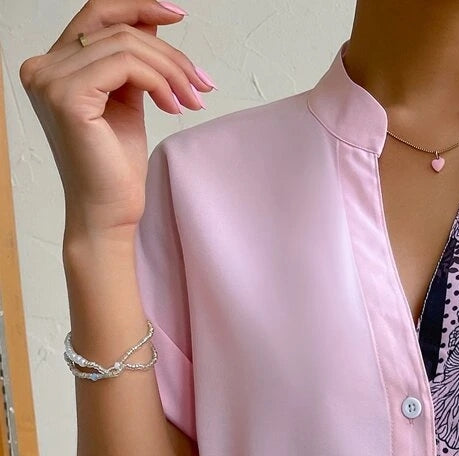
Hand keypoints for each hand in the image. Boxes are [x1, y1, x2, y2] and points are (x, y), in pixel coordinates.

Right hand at [18, 1, 214, 237]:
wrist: (107, 215)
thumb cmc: (115, 169)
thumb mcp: (127, 101)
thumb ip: (131, 61)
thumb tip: (152, 21)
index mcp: (51, 67)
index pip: (96, 15)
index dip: (138, 6)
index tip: (176, 14)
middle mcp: (42, 68)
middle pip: (116, 28)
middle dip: (168, 51)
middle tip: (201, 82)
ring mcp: (50, 81)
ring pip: (127, 46)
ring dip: (171, 71)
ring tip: (192, 100)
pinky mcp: (68, 98)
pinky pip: (127, 66)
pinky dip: (159, 83)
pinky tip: (174, 108)